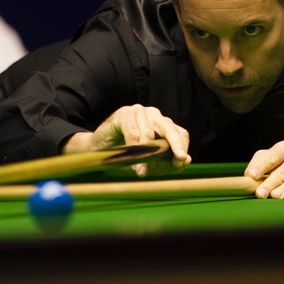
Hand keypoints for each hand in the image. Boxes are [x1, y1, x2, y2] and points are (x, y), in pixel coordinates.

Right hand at [63, 104, 191, 175]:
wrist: (98, 150)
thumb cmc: (125, 155)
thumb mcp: (149, 163)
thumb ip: (166, 162)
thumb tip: (185, 160)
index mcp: (162, 125)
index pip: (179, 133)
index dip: (182, 147)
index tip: (181, 161)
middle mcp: (153, 115)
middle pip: (170, 128)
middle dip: (175, 144)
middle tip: (178, 158)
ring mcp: (138, 112)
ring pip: (150, 132)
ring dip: (148, 154)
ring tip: (143, 171)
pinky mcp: (123, 114)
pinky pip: (133, 132)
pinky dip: (135, 147)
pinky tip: (133, 160)